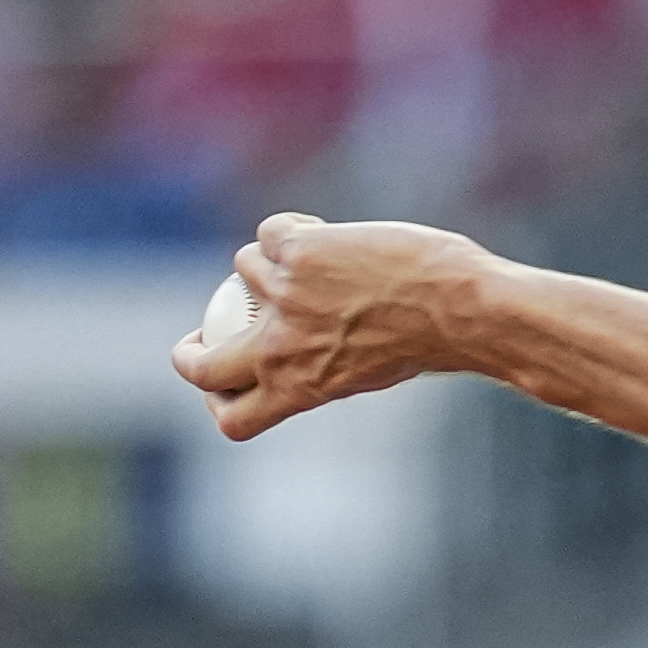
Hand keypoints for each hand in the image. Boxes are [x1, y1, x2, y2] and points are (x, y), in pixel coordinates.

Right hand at [169, 213, 491, 440]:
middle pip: (199, 365)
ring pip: (243, 269)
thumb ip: (327, 366)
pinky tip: (325, 231)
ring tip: (318, 260)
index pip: (234, 419)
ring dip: (270, 261)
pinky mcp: (295, 252)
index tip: (222, 384)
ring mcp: (281, 297)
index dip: (217, 403)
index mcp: (300, 389)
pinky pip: (271, 232)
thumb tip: (306, 352)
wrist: (460, 311)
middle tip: (200, 337)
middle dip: (187, 354)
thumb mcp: (373, 370)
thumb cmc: (435, 343)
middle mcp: (280, 349)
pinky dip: (292, 228)